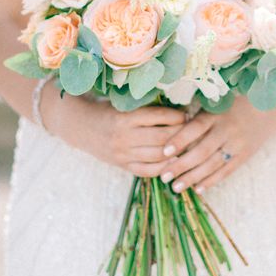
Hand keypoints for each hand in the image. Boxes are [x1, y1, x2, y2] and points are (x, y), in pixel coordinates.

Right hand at [43, 94, 185, 176]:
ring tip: (188, 145)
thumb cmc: (109, 111)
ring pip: (158, 156)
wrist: (82, 127)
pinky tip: (174, 161)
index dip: (177, 116)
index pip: (159, 117)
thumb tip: (179, 108)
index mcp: (126, 117)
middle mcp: (124, 136)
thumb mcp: (124, 105)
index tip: (187, 114)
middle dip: (181, 134)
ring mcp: (123, 154)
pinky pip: (148, 171)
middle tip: (192, 131)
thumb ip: (147, 108)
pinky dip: (164, 168)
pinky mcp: (123, 166)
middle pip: (162, 138)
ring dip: (176, 152)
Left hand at [158, 97, 275, 193]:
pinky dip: (212, 180)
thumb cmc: (235, 103)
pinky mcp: (245, 154)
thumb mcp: (218, 102)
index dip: (180, 139)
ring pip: (212, 164)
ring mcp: (237, 143)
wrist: (270, 108)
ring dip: (193, 177)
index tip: (164, 151)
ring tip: (176, 187)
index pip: (196, 128)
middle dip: (181, 165)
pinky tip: (198, 189)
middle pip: (202, 150)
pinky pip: (227, 170)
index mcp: (217, 114)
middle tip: (163, 176)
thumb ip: (199, 115)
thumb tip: (171, 129)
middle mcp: (227, 129)